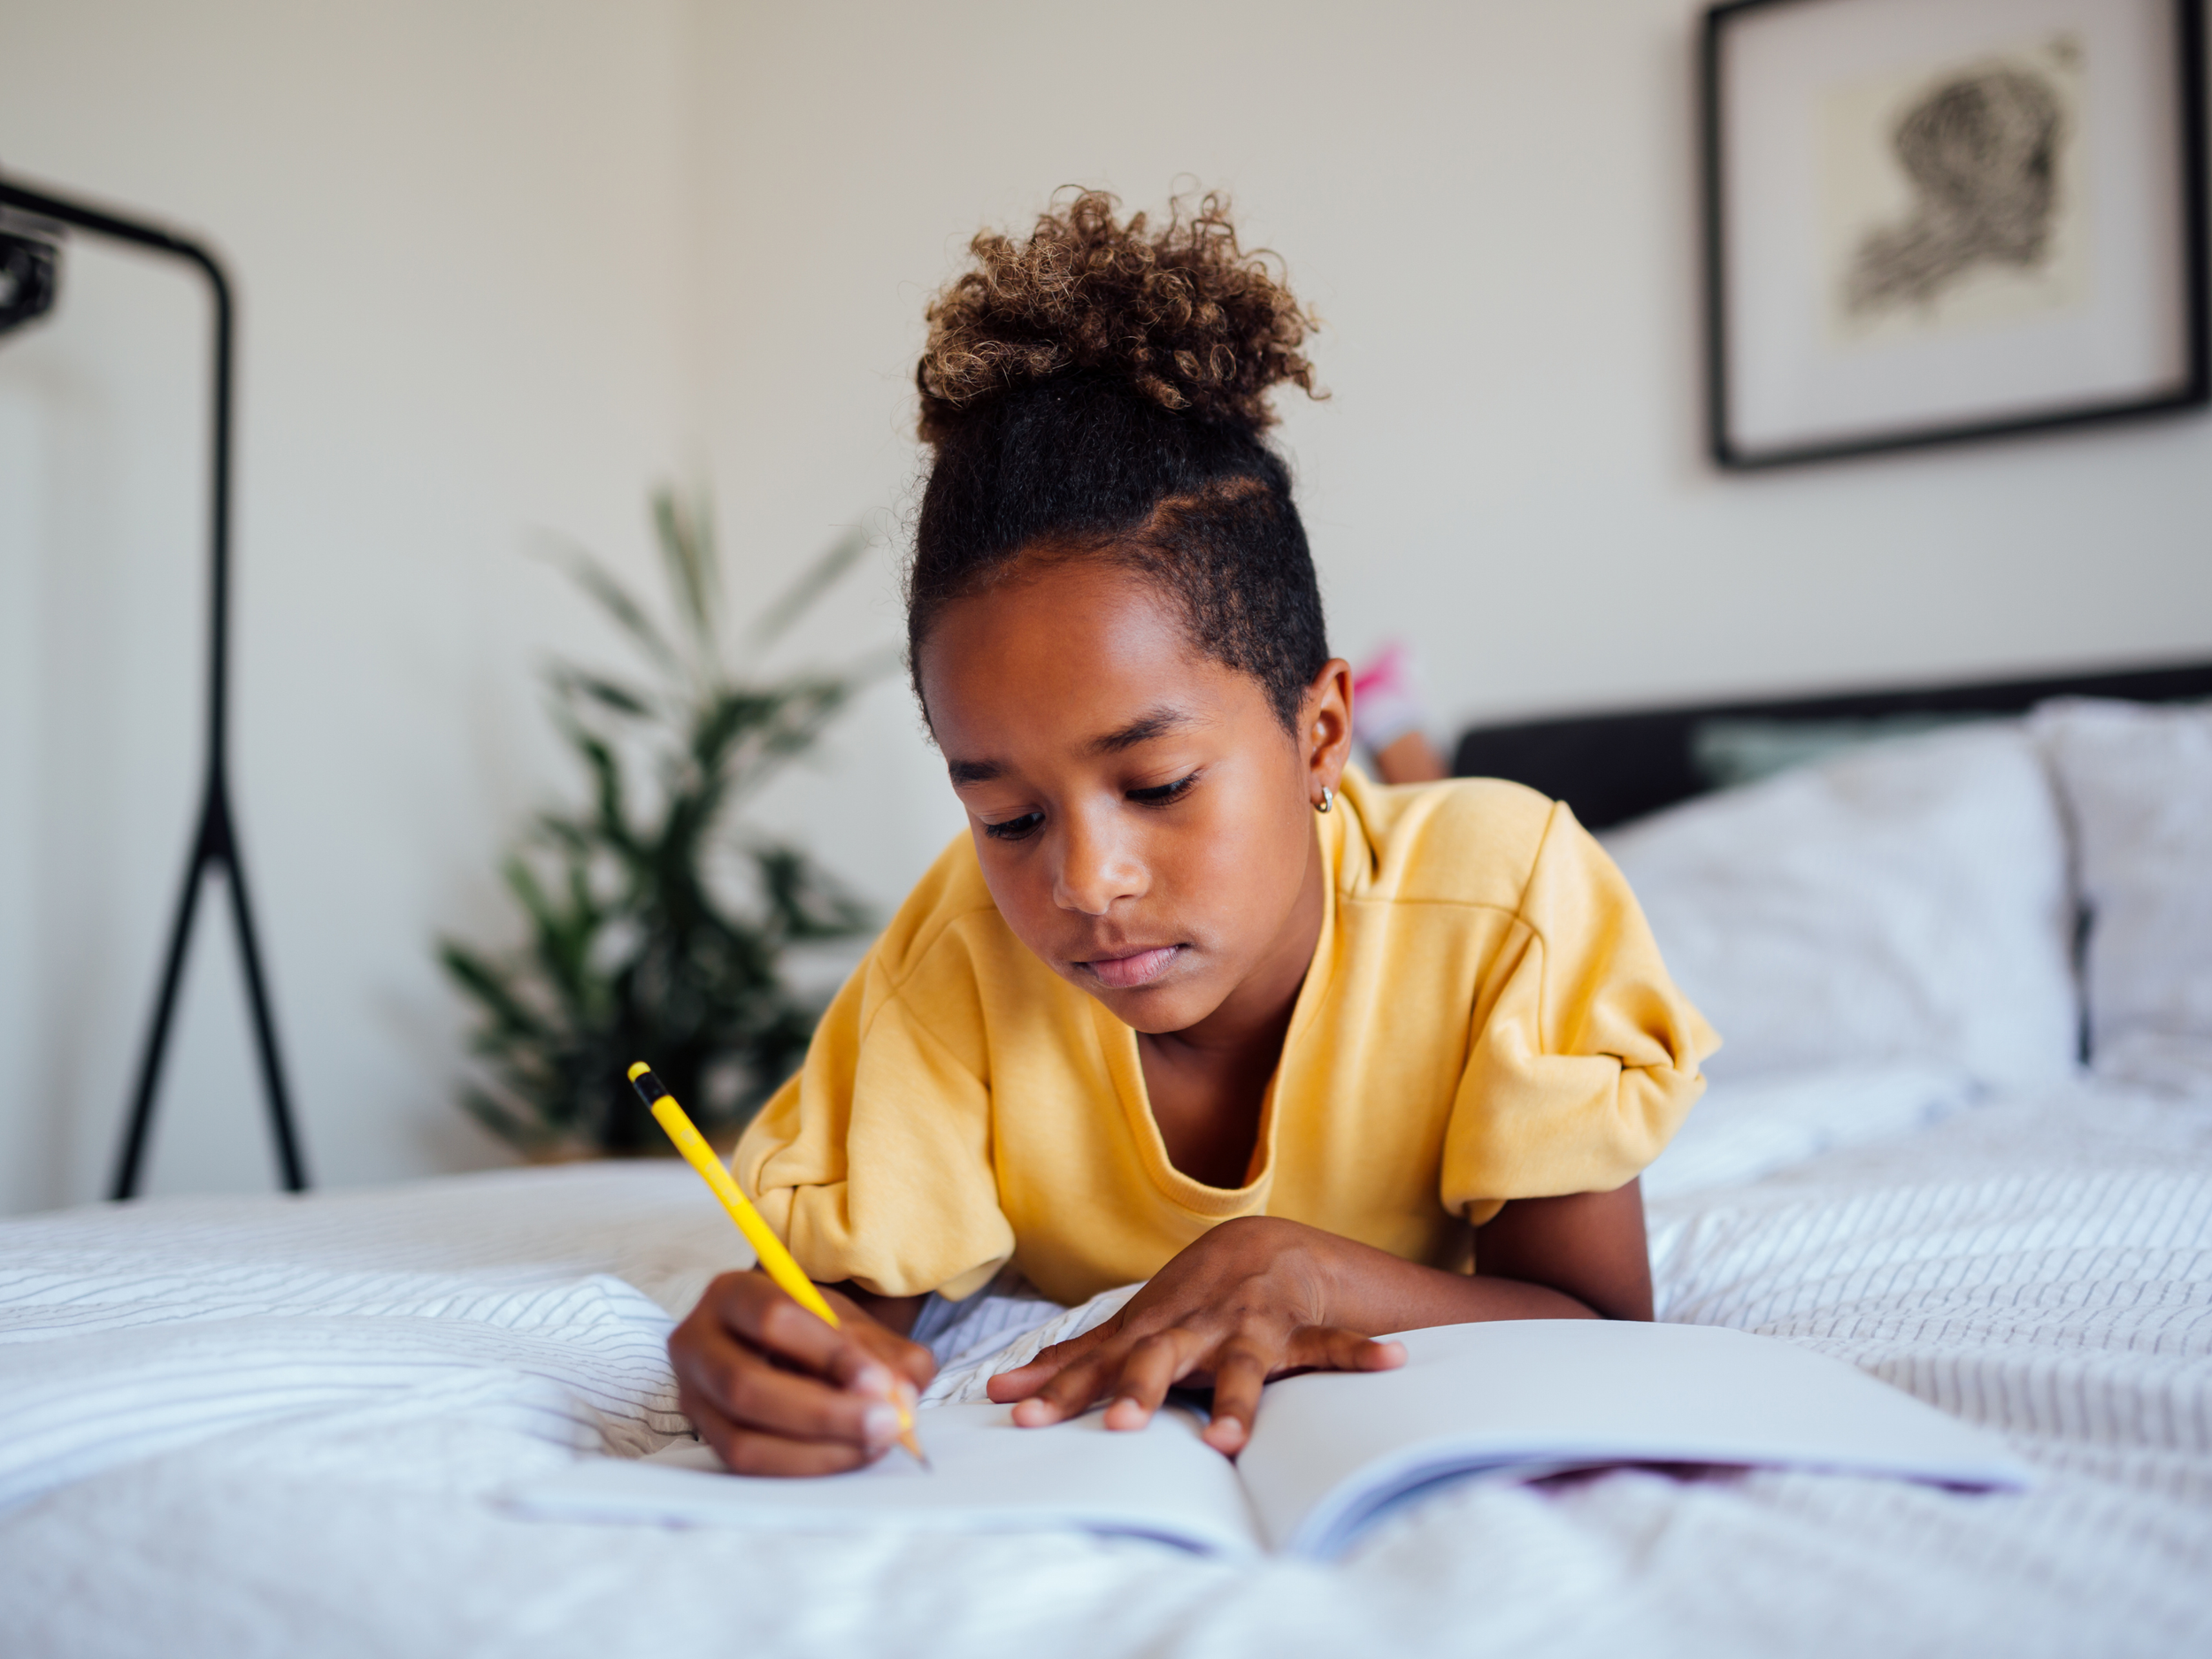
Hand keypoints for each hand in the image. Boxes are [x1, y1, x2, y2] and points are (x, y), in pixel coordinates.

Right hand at [668, 1271, 936, 1475]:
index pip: (773, 1318)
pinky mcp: (707, 1441)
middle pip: (746, 1386)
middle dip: (824, 1413)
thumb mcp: (856, 1326)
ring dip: (818, 1451)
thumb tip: (901, 1396)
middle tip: (886, 1423)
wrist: (790, 1352)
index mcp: (731, 1293)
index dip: (829, 1354)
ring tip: (875, 1443)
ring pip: (742, 1441)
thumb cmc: (818, 1333)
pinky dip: (806, 1468)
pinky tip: (849, 1455)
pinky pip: (749, 1470)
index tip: (881, 1382)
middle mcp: (697, 1344)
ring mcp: (694, 1399)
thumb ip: (887, 1355)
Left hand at [985, 1217, 1405, 1455]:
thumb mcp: (1131, 1331)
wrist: (1263, 1246)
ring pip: (1241, 1363)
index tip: (1022, 1419)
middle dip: (1139, 1389)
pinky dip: (1358, 1352)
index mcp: (1151, 1331)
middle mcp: (1194, 1327)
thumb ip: (1072, 1365)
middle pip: (1160, 1357)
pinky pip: (1330, 1343)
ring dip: (1235, 1399)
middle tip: (1121, 1428)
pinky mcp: (1297, 1328)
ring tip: (1227, 1439)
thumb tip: (998, 1397)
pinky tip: (1390, 1362)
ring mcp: (1246, 1327)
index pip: (1098, 1365)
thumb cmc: (1186, 1304)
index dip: (1062, 1390)